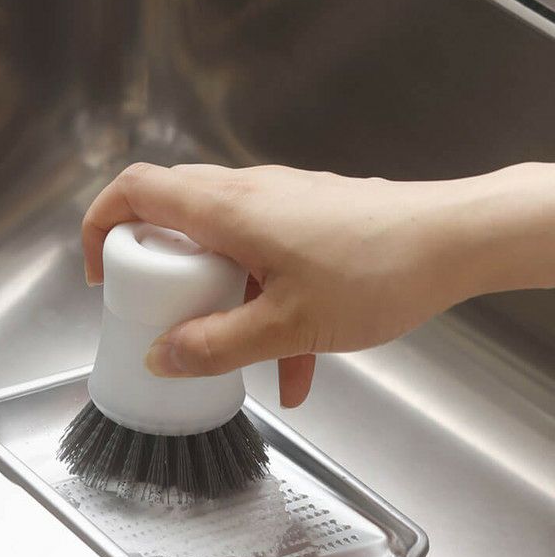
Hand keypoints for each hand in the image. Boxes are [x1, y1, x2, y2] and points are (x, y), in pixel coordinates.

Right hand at [83, 161, 554, 405]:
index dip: (101, 226)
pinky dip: (263, 304)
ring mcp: (281, 203)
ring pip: (224, 246)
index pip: (136, 191)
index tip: (102, 274)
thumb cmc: (375, 270)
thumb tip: (162, 357)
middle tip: (160, 313)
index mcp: (227, 208)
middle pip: (174, 217)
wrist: (456, 241)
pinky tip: (292, 365)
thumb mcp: (285, 325)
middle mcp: (248, 193)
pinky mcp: (308, 219)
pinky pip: (265, 258)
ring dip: (218, 298)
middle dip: (159, 271)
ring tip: (233, 354)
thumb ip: (216, 345)